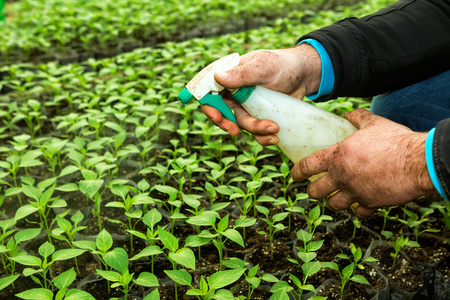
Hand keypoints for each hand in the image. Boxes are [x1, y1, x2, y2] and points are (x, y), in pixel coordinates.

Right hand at [201, 44, 321, 144]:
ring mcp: (247, 106)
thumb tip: (217, 77)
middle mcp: (234, 93)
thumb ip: (242, 74)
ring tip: (274, 128)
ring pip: (242, 124)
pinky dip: (263, 137)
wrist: (305, 75)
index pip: (209, 92)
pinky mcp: (259, 117)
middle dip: (227, 124)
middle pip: (221, 113)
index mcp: (230, 77)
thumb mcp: (263, 67)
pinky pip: (256, 132)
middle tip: (235, 131)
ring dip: (255, 130)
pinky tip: (275, 137)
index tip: (216, 117)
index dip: (208, 106)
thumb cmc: (282, 64)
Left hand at [291, 108, 437, 217]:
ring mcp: (355, 192)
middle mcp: (342, 177)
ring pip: (334, 204)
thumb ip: (358, 117)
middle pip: (316, 191)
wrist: (417, 162)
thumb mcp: (374, 123)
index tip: (294, 176)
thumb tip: (349, 113)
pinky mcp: (371, 203)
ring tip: (335, 197)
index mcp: (337, 156)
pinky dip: (358, 209)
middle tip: (315, 189)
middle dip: (313, 191)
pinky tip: (361, 204)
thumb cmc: (395, 141)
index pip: (307, 166)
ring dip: (333, 201)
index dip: (297, 172)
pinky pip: (359, 212)